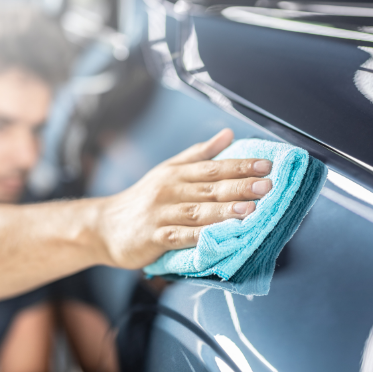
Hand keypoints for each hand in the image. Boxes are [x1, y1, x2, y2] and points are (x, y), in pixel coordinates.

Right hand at [97, 129, 272, 269]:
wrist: (104, 226)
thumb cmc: (143, 199)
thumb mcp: (168, 170)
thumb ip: (199, 154)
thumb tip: (228, 134)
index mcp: (175, 173)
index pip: (213, 167)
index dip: (240, 165)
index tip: (266, 165)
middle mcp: (169, 190)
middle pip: (210, 187)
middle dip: (240, 186)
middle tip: (268, 185)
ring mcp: (161, 214)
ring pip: (198, 211)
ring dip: (225, 210)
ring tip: (251, 209)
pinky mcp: (154, 237)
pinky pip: (182, 236)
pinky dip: (203, 236)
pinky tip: (220, 236)